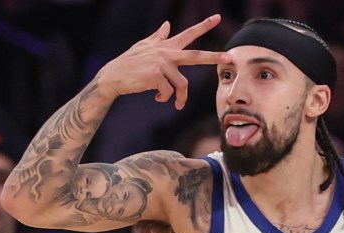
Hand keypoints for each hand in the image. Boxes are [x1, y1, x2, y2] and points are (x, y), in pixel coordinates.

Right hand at [96, 15, 230, 109]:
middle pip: (196, 56)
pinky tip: (157, 98)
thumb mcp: (144, 46)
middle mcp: (166, 53)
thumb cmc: (128, 63)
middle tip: (230, 57)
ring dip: (179, 97)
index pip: (188, 34)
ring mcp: (162, 64)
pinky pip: (169, 92)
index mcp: (166, 46)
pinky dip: (165, 98)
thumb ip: (158, 37)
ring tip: (175, 103)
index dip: (203, 25)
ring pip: (182, 84)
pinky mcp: (156, 76)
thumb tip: (167, 24)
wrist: (113, 76)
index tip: (217, 17)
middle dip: (214, 57)